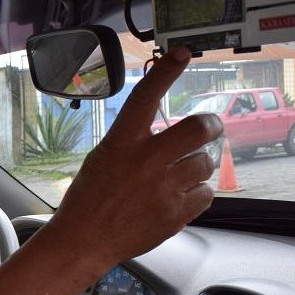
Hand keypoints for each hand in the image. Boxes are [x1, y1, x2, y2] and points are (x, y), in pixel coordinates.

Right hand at [50, 47, 222, 265]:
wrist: (84, 240)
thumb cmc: (89, 199)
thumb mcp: (102, 158)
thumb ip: (132, 142)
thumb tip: (163, 131)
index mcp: (121, 143)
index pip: (146, 97)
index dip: (166, 71)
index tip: (182, 54)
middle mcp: (145, 161)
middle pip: (198, 129)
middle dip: (211, 125)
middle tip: (210, 127)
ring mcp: (163, 188)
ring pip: (205, 163)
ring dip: (198, 166)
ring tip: (180, 176)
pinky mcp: (175, 214)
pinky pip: (205, 194)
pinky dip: (197, 194)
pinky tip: (179, 198)